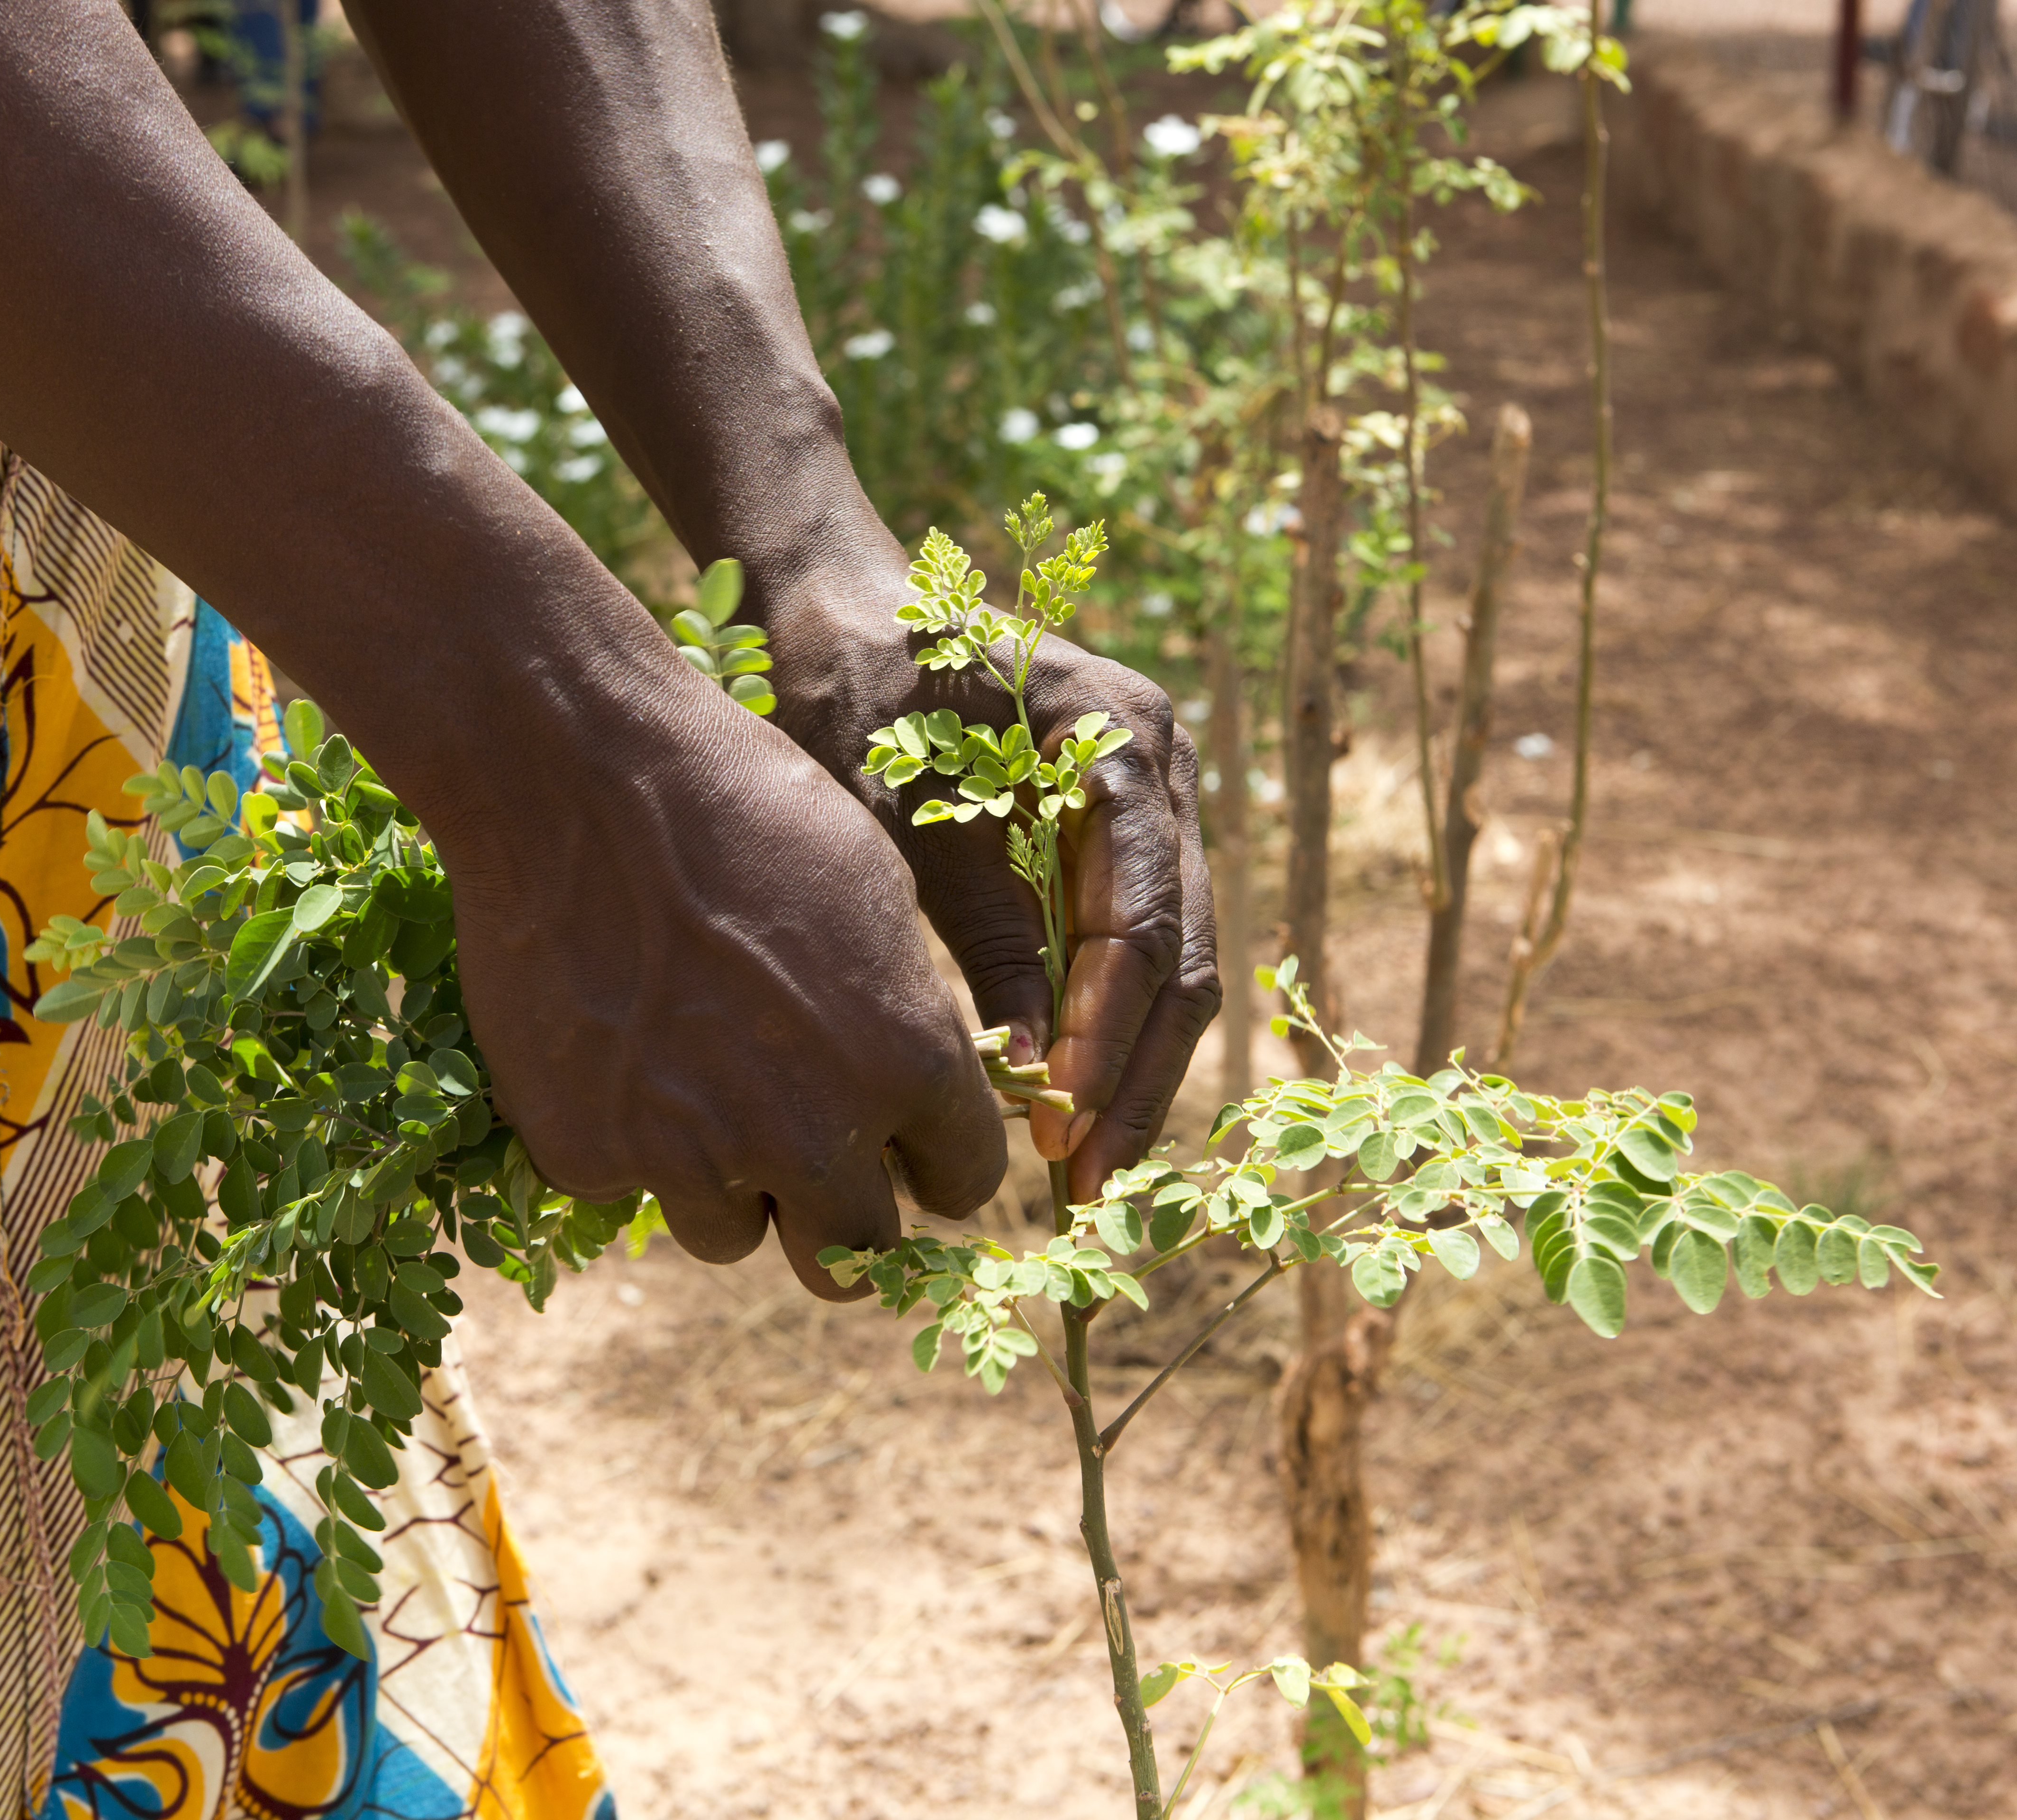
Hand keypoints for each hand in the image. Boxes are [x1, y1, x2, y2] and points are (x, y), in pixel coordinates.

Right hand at [390, 583, 1008, 1299]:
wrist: (576, 775)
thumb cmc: (740, 806)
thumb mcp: (874, 894)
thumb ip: (903, 1015)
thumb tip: (913, 1086)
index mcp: (904, 1064)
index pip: (961, 1182)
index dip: (935, 1163)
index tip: (910, 1149)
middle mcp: (806, 1133)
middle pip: (856, 1255)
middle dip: (844, 1214)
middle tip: (814, 1167)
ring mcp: (688, 1157)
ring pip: (734, 1236)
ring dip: (729, 1185)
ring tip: (695, 1084)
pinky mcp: (586, 1154)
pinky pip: (626, 1182)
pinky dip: (625, 1136)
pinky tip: (609, 1043)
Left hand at [744, 525, 1221, 1204]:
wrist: (835, 600)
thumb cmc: (847, 681)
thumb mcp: (892, 807)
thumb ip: (969, 926)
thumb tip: (1024, 1071)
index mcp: (1116, 735)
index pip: (1139, 916)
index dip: (1106, 1034)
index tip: (1061, 1127)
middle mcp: (1160, 766)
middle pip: (1181, 952)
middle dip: (1137, 1078)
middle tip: (1087, 1189)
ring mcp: (1152, 801)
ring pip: (1174, 963)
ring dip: (1134, 1072)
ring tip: (1087, 1176)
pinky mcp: (1118, 838)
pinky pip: (1136, 951)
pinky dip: (1110, 1032)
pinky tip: (1075, 1109)